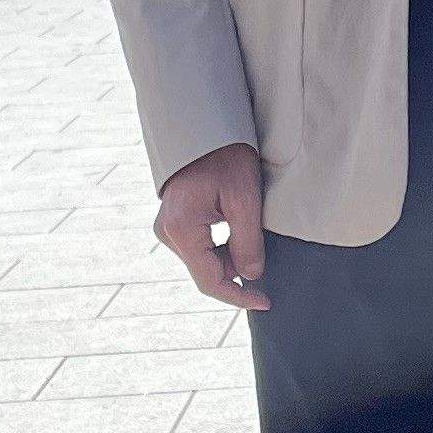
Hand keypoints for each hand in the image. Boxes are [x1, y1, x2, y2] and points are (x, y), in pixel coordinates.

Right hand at [153, 143, 270, 311]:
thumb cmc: (226, 158)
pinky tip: (239, 232)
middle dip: (237, 271)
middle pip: (207, 271)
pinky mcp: (174, 222)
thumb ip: (248, 243)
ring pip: (204, 260)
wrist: (206, 130)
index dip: (239, 296)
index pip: (210, 281)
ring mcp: (167, 227)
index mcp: (181, 230)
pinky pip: (200, 246)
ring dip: (231, 257)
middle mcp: (167, 233)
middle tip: (266, 255)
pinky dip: (222, 247)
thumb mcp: (245, 200)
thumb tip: (252, 276)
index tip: (265, 302)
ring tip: (253, 233)